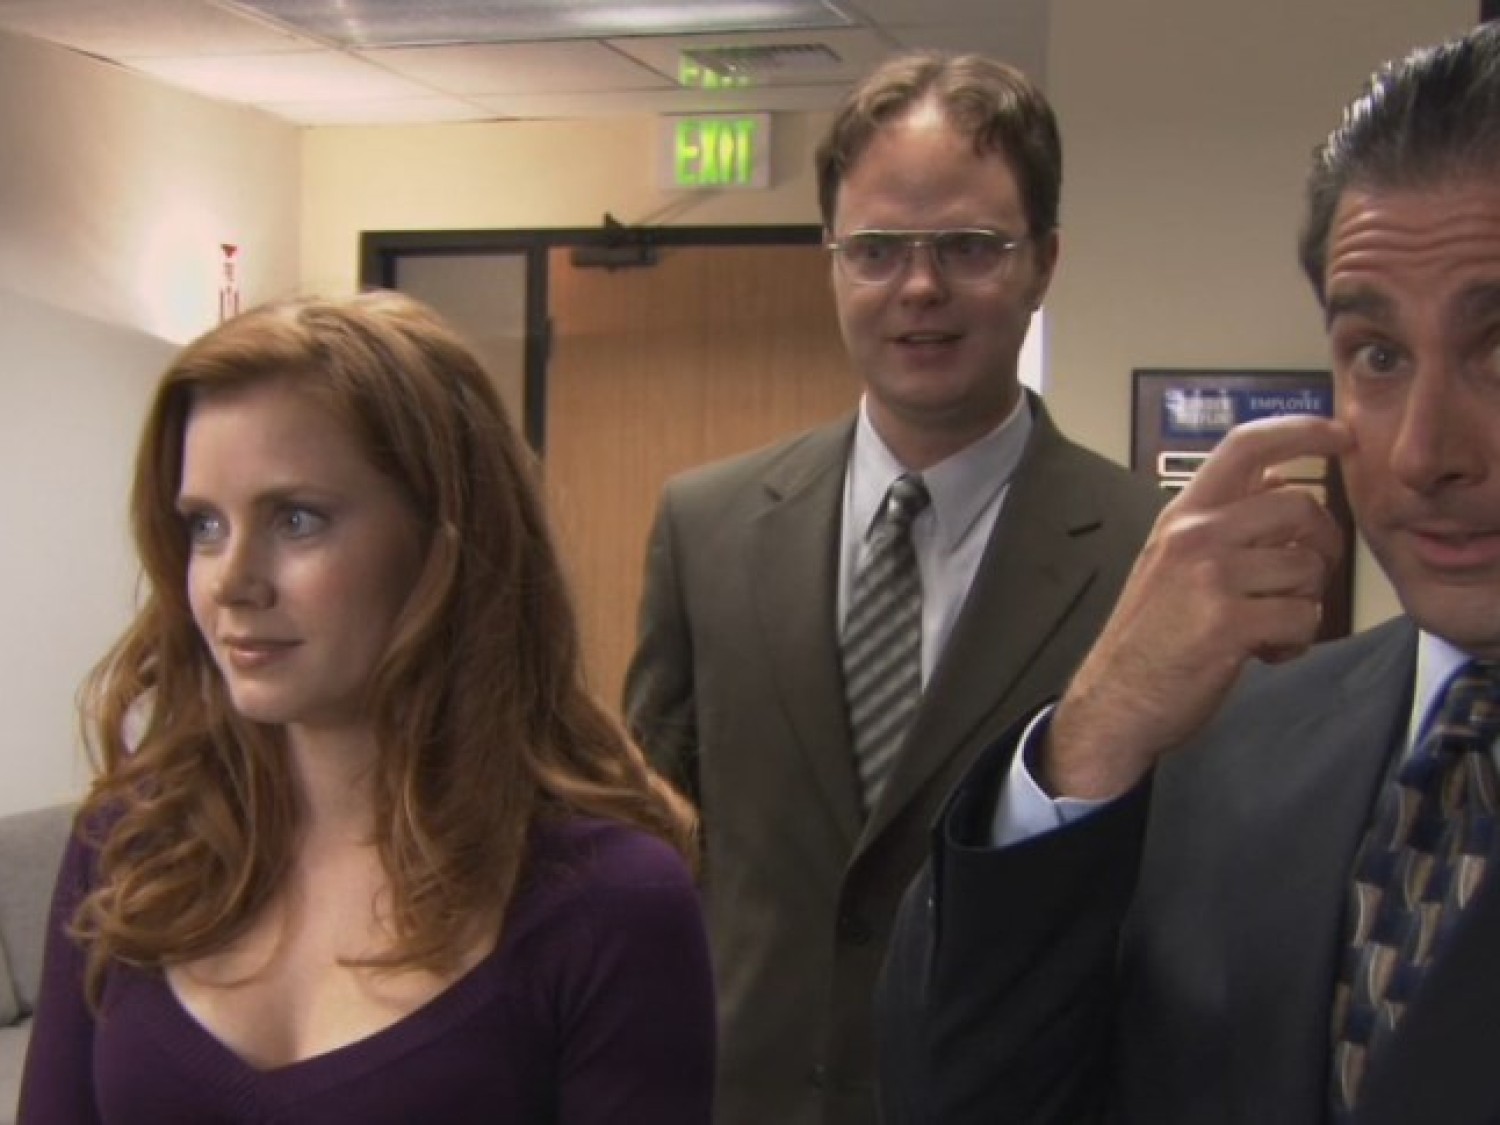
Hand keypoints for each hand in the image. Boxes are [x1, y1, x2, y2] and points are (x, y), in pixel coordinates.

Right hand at [1041, 414, 1352, 798]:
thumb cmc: (1150, 634)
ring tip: (1272, 626)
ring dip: (1305, 602)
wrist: (1116, 699)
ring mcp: (1210, 577)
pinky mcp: (1228, 623)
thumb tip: (1281, 480)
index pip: (1246, 446)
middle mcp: (1195, 535)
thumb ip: (1222, 519)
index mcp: (1182, 514)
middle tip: (1308, 576)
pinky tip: (1265, 652)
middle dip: (1323, 544)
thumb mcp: (1172, 559)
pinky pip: (1303, 617)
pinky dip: (1296, 641)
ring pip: (1307, 568)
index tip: (1340, 436)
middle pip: (1299, 505)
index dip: (1302, 430)